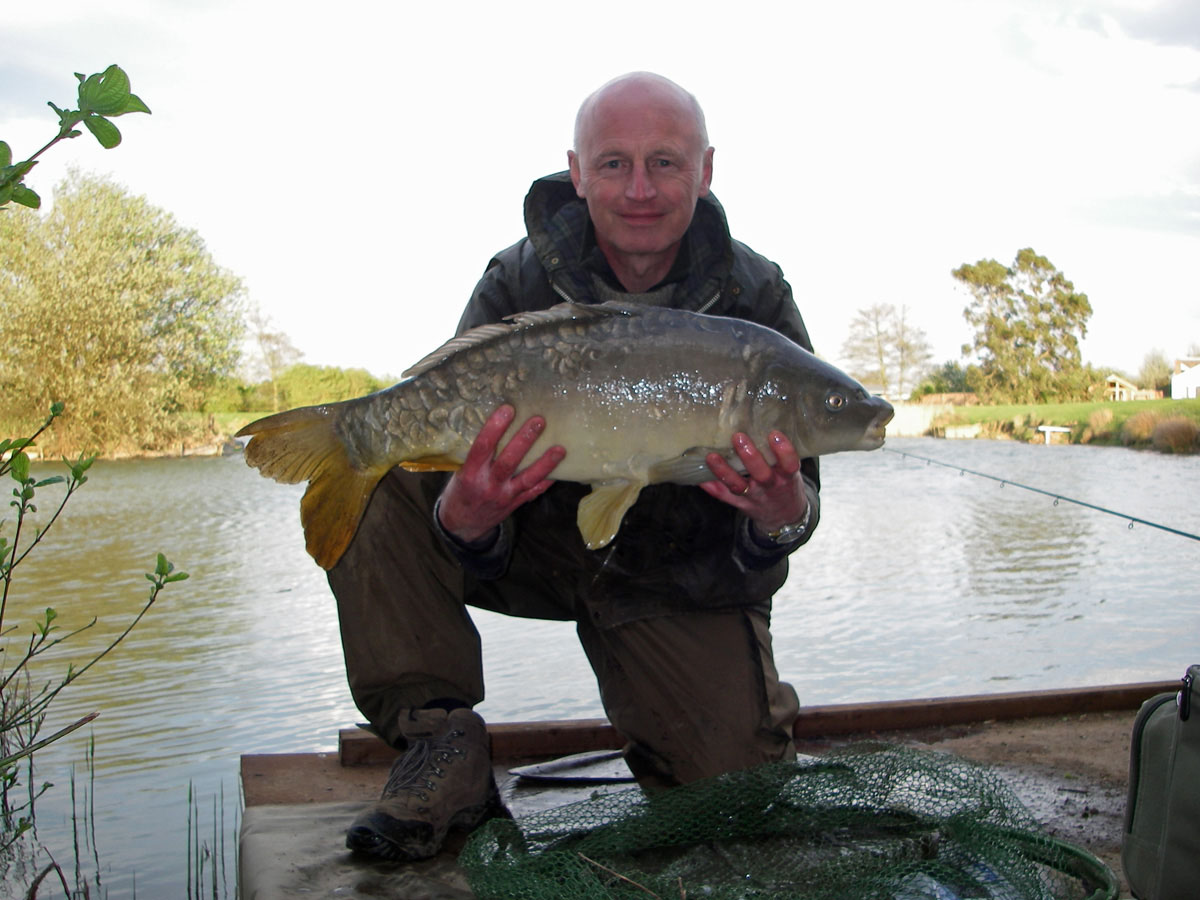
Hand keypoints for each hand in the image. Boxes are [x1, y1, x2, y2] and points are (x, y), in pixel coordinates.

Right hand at [437, 405, 565, 543]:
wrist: (462, 524)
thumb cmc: (461, 491)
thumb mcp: (461, 472)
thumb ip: (478, 456)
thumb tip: (497, 426)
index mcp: (471, 474)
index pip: (483, 447)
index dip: (495, 428)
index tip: (507, 409)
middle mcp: (488, 485)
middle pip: (509, 461)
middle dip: (524, 440)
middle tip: (539, 421)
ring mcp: (504, 496)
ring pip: (527, 478)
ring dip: (545, 463)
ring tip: (560, 449)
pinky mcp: (515, 504)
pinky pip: (534, 492)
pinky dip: (547, 480)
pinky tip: (561, 469)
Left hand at [699, 431, 806, 533]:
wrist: (785, 516)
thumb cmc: (786, 483)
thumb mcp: (790, 469)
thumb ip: (779, 453)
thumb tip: (759, 421)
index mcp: (787, 477)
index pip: (790, 465)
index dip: (784, 451)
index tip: (774, 435)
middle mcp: (770, 487)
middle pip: (761, 474)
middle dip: (750, 457)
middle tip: (738, 437)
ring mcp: (754, 497)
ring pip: (738, 486)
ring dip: (724, 471)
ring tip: (712, 456)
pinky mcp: (740, 503)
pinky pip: (723, 495)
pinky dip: (710, 486)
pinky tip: (699, 476)